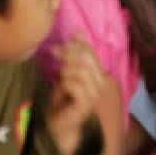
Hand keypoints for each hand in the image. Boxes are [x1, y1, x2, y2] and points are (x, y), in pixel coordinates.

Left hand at [47, 33, 106, 154]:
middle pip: (87, 59)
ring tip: (59, 74)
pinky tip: (61, 84)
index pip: (90, 51)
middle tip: (55, 56)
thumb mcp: (68, 69)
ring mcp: (94, 95)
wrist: (60, 123)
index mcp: (98, 72)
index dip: (74, 46)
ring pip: (82, 71)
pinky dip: (66, 81)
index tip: (57, 47)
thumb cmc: (64, 96)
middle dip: (68, 54)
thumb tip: (79, 31)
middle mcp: (100, 83)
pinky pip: (77, 86)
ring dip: (66, 69)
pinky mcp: (86, 106)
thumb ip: (75, 52)